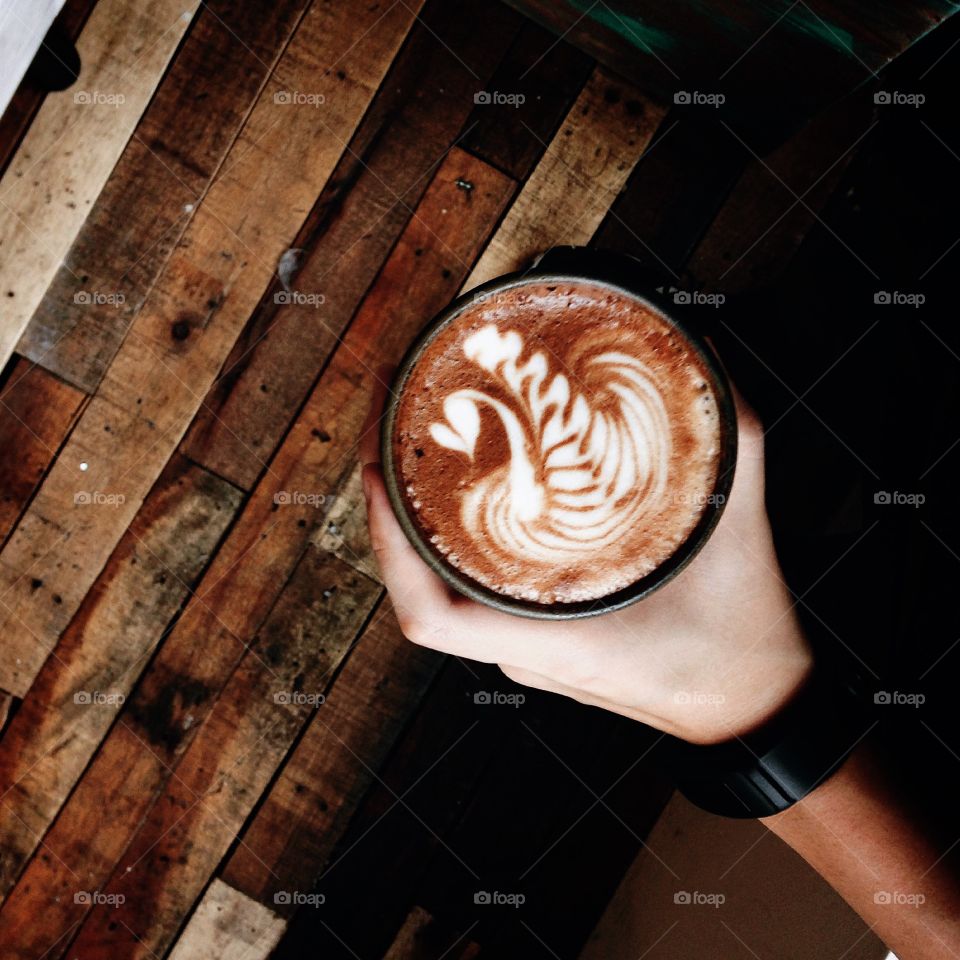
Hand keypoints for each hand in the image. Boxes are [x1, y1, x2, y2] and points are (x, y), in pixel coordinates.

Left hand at [360, 364, 811, 743]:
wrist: (749, 704)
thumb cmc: (740, 638)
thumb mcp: (739, 529)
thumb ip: (732, 434)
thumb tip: (701, 347)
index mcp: (553, 639)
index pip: (432, 617)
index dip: (388, 546)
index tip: (376, 470)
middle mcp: (521, 646)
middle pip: (419, 583)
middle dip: (386, 500)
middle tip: (389, 411)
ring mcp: (523, 645)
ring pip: (437, 583)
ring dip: (412, 513)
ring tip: (409, 435)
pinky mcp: (536, 636)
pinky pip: (466, 586)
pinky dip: (445, 535)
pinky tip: (456, 484)